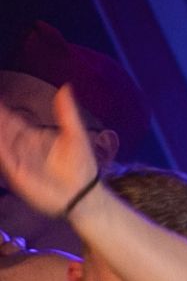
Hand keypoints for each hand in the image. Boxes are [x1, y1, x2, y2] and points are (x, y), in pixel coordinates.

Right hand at [0, 88, 99, 220]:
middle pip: (0, 128)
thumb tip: (66, 86)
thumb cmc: (81, 166)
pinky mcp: (15, 173)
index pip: (9, 119)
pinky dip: (0, 145)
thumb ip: (67, 112)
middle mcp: (19, 147)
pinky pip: (3, 156)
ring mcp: (16, 160)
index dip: (1, 108)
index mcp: (31, 136)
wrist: (84, 194)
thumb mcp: (75, 135)